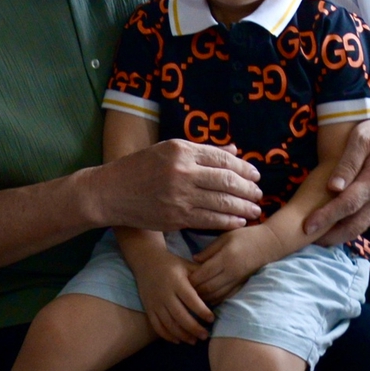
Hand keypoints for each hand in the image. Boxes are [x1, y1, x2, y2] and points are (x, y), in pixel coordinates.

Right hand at [86, 139, 262, 232]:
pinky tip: (238, 221)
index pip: (221, 158)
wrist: (110, 192)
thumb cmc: (139, 168)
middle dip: (248, 188)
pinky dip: (227, 221)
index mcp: (181, 150)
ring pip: (221, 202)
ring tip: (255, 209)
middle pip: (225, 180)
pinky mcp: (175, 218)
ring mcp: (179, 196)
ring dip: (242, 207)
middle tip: (259, 193)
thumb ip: (201, 151)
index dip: (243, 167)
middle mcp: (182, 172)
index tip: (255, 174)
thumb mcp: (167, 149)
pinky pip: (208, 220)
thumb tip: (232, 151)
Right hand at [131, 245, 213, 343]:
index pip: (191, 300)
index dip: (202, 311)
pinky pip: (157, 326)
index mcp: (177, 282)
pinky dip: (167, 335)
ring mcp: (155, 303)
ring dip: (182, 335)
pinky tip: (178, 340)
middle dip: (194, 328)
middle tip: (205, 335)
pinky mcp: (148, 308)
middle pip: (180, 316)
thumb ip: (201, 276)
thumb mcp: (187, 265)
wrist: (146, 261)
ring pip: (169, 324)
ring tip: (194, 341)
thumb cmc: (172, 264)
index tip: (212, 319)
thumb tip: (217, 289)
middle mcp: (165, 294)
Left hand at [189, 225, 276, 303]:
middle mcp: (231, 272)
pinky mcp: (242, 285)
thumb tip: (193, 260)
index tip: (181, 279)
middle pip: (207, 288)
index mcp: (225, 258)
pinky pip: (225, 296)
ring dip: (203, 298)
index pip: (203, 274)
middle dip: (194, 292)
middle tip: (183, 290)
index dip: (190, 280)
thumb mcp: (226, 237)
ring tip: (192, 296)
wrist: (270, 244)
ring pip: (216, 296)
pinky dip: (215, 299)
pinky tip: (207, 298)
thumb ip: (209, 250)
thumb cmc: (246, 236)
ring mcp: (237, 280)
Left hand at [304, 102, 369, 245]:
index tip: (306, 226)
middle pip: (353, 226)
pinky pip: (365, 222)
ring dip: (338, 236)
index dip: (326, 217)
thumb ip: (348, 163)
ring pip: (360, 227)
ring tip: (314, 238)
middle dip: (329, 236)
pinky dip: (348, 228)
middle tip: (304, 239)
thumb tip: (333, 187)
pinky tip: (332, 227)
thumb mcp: (362, 138)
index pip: (347, 205)